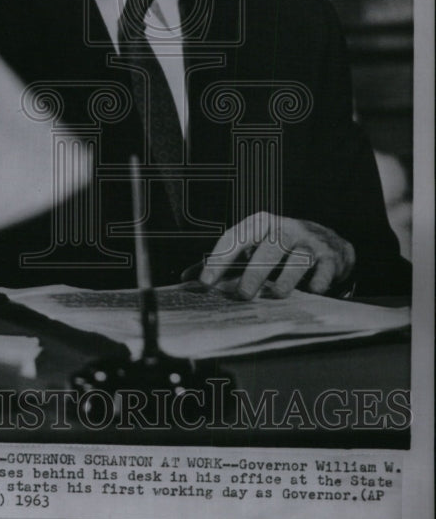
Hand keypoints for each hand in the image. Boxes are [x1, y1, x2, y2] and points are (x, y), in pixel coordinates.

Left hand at [198, 212, 354, 298]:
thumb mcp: (251, 247)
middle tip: (242, 295)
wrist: (328, 243)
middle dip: (254, 272)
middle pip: (267, 248)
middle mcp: (284, 228)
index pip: (235, 238)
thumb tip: (186, 279)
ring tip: (276, 295)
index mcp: (259, 224)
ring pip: (297, 259)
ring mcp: (309, 241)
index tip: (205, 283)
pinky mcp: (331, 256)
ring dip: (286, 279)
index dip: (219, 260)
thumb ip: (221, 262)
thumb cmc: (281, 246)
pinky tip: (311, 291)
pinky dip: (317, 283)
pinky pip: (323, 271)